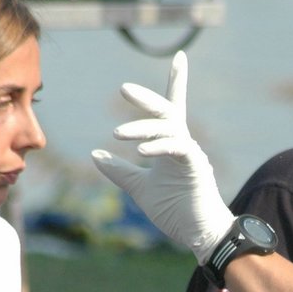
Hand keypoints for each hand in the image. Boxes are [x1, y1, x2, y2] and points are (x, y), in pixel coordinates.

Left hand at [92, 51, 233, 262]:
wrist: (197, 235)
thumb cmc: (175, 211)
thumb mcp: (139, 188)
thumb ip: (119, 170)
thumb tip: (95, 154)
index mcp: (170, 146)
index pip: (171, 108)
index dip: (177, 81)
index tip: (180, 56)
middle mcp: (182, 144)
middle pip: (167, 111)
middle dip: (148, 98)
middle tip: (123, 89)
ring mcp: (191, 154)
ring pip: (169, 127)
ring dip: (142, 127)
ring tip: (117, 135)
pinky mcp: (196, 167)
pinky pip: (179, 147)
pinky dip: (159, 145)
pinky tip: (141, 150)